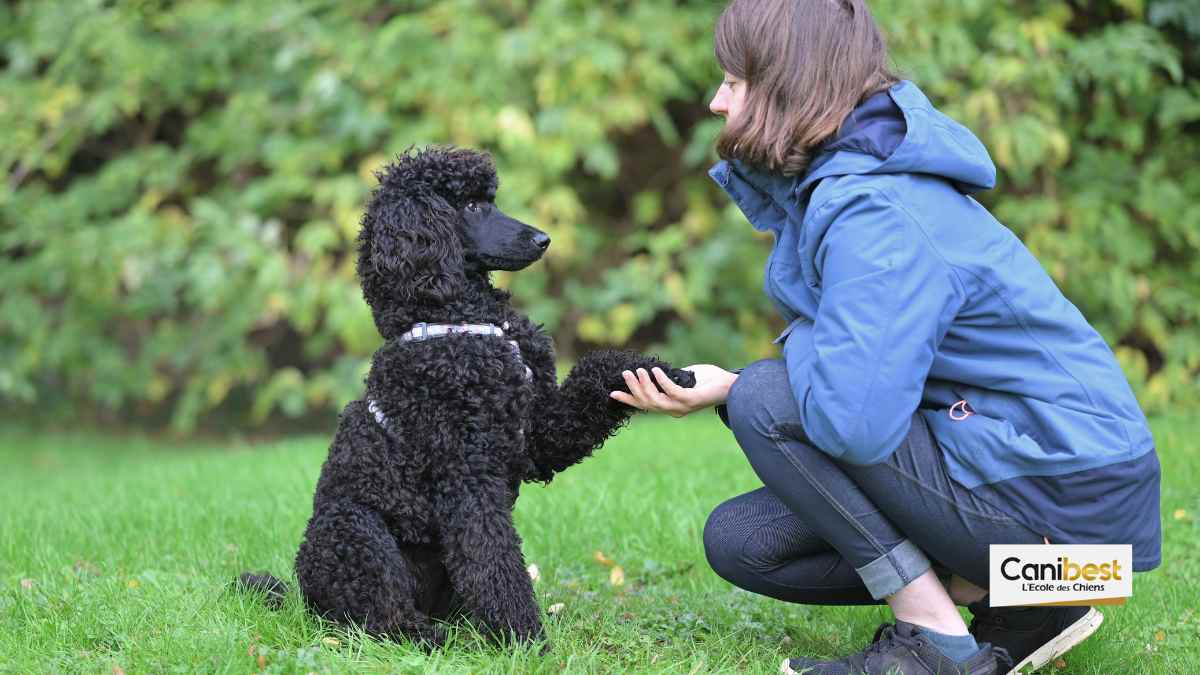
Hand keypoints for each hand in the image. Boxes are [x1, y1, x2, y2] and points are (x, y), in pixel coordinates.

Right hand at [609, 364, 738, 417]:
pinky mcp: (691, 400)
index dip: (629, 399)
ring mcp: (682, 407)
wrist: (732, 385)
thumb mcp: (684, 377)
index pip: (645, 405)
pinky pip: (671, 391)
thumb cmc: (709, 380)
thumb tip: (655, 370)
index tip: (612, 392)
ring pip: (656, 400)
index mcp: (671, 406)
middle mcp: (674, 410)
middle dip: (634, 388)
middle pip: (647, 403)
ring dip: (645, 385)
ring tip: (638, 371)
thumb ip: (669, 377)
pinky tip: (655, 370)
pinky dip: (662, 381)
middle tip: (625, 373)